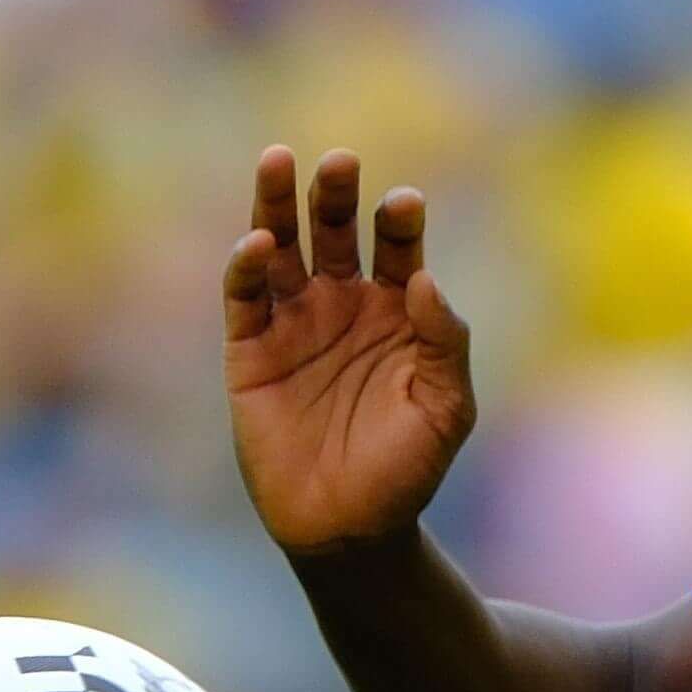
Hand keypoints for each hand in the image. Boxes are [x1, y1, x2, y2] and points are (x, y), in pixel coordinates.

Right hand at [229, 144, 479, 552]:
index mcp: (396, 309)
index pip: (397, 247)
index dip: (399, 222)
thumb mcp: (446, 410)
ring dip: (277, 204)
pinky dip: (246, 267)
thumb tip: (425, 279)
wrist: (351, 530)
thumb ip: (444, 343)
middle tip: (341, 162)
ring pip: (281, 248)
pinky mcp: (250, 351)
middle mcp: (342, 304)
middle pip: (334, 230)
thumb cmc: (406, 471)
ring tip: (278, 160)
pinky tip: (258, 244)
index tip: (403, 205)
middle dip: (335, 194)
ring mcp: (294, 324)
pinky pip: (244, 299)